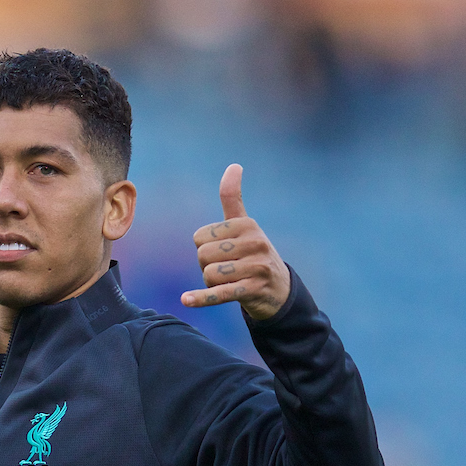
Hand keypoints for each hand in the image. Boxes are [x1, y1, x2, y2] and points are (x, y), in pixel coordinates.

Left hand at [181, 164, 290, 320]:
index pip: (200, 237)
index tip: (223, 253)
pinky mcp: (253, 290)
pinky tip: (185, 300)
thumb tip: (234, 165)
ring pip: (208, 274)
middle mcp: (254, 243)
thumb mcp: (245, 226)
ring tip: (230, 281)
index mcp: (247, 224)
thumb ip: (233, 198)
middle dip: (207, 266)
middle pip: (203, 256)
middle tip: (226, 270)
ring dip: (211, 283)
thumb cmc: (254, 253)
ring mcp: (256, 267)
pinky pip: (219, 293)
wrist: (279, 289)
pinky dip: (201, 298)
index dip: (205, 249)